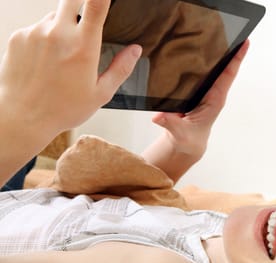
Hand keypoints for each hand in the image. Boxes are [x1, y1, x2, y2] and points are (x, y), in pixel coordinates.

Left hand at [0, 0, 140, 134]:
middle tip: (83, 27)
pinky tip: (44, 62)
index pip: (96, 4)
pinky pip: (36, 28)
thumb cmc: (63, 109)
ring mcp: (35, 33)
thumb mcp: (101, 93)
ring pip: (54, 17)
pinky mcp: (18, 37)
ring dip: (61, 28)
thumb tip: (135, 50)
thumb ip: (121, 68)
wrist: (23, 117)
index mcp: (83, 46)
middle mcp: (58, 33)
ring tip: (61, 57)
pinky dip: (43, 39)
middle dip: (80, 5)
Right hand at [151, 40, 249, 158]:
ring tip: (225, 34)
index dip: (236, 59)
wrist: (187, 144)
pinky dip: (210, 60)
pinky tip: (208, 48)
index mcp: (214, 101)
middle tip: (237, 31)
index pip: (227, 76)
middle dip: (233, 51)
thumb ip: (170, 124)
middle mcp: (214, 94)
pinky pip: (208, 73)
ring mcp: (209, 92)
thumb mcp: (178, 133)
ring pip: (218, 70)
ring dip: (223, 54)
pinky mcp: (201, 91)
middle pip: (227, 68)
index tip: (245, 44)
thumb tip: (160, 117)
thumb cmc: (186, 139)